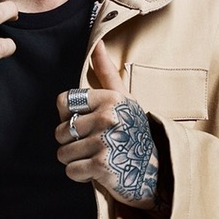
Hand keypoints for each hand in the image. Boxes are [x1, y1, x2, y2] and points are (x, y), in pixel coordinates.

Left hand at [55, 41, 160, 209]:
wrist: (157, 170)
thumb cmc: (134, 131)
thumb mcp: (124, 99)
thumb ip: (106, 72)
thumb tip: (97, 43)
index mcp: (110, 98)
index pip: (63, 102)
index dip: (69, 116)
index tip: (86, 123)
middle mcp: (108, 117)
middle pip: (60, 130)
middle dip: (71, 142)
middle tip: (93, 144)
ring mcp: (105, 141)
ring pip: (63, 152)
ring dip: (75, 160)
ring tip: (96, 156)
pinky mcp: (102, 166)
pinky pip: (71, 170)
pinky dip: (80, 175)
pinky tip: (98, 171)